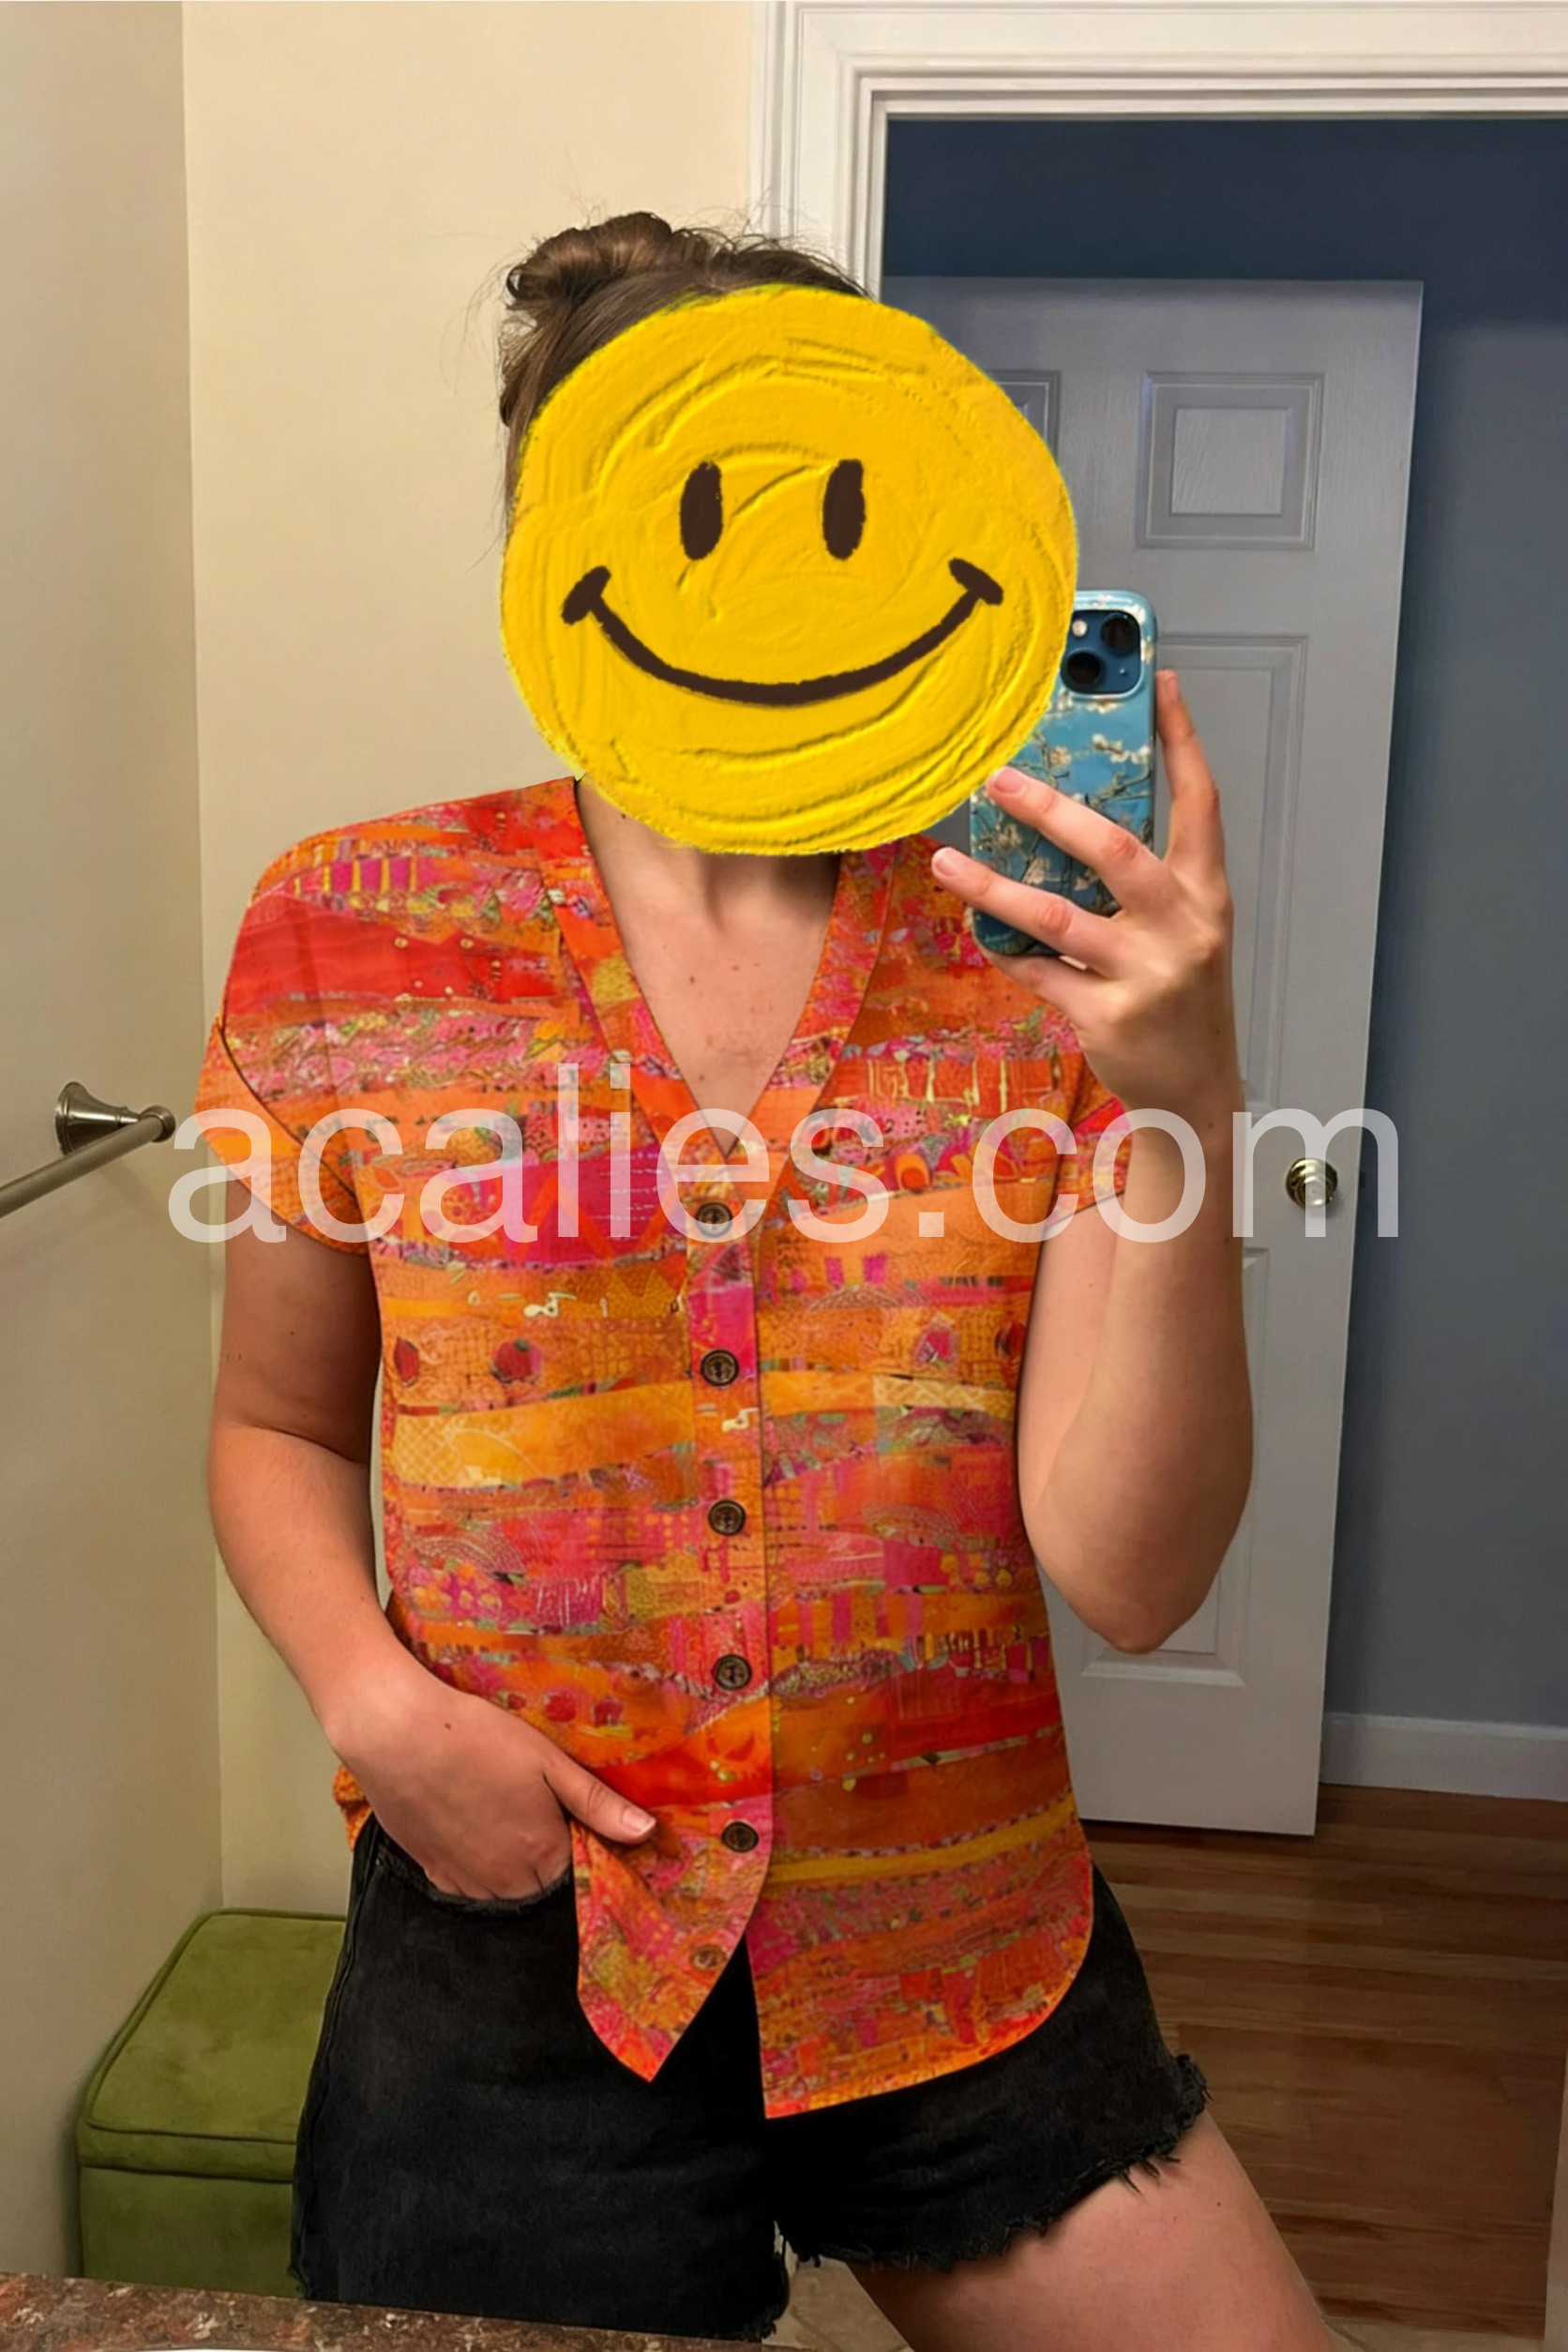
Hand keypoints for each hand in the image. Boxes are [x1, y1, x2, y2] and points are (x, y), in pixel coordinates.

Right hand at [326, 1650, 656, 1897]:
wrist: (396, 1733)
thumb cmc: (476, 1738)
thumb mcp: (548, 1761)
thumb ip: (598, 1803)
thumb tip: (647, 1833)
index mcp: (541, 1852)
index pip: (577, 1872)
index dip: (579, 1844)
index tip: (571, 1815)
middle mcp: (504, 1879)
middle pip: (541, 1885)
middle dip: (547, 1858)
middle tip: (536, 1809)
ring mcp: (463, 1879)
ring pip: (502, 1891)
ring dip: (512, 1867)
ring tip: (502, 1814)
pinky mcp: (429, 1869)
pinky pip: (464, 1886)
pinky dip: (475, 1868)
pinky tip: (471, 1827)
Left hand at [932, 671, 1241, 1121]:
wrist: (1196, 1089)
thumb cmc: (1180, 994)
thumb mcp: (1183, 929)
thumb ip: (1147, 879)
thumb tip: (1071, 816)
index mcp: (1207, 894)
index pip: (1201, 803)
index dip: (1181, 741)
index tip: (1157, 682)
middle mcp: (1182, 928)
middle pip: (1115, 851)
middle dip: (1052, 810)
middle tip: (998, 779)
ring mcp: (1145, 974)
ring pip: (1057, 917)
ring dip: (994, 886)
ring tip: (947, 860)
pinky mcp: (1107, 1016)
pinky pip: (1039, 971)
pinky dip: (1005, 949)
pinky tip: (979, 930)